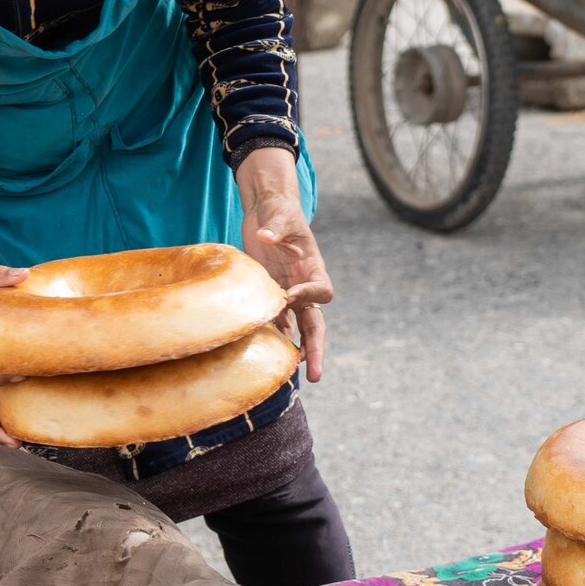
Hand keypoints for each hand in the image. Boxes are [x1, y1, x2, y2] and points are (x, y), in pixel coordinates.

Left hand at [237, 146, 330, 381]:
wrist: (267, 213)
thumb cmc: (279, 211)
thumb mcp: (279, 214)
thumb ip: (275, 225)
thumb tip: (264, 234)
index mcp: (313, 268)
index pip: (322, 291)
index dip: (310, 296)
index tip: (290, 296)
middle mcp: (304, 287)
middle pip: (316, 323)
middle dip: (317, 348)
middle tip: (317, 375)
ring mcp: (288, 295)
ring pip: (297, 330)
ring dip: (294, 351)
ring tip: (286, 374)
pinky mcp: (270, 297)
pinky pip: (275, 323)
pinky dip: (271, 338)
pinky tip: (262, 357)